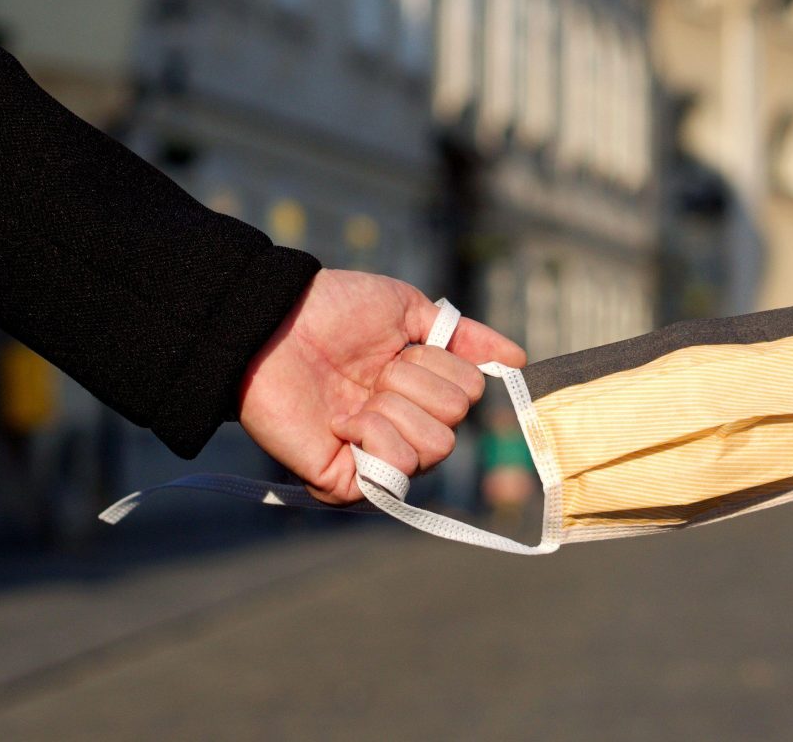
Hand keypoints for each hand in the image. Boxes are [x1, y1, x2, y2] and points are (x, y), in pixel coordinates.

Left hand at [238, 269, 525, 503]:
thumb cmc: (335, 310)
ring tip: (352, 397)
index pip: (469, 393)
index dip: (437, 365)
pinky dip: (372, 436)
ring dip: (392, 410)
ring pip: (432, 448)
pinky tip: (340, 422)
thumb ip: (465, 337)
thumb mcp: (409, 310)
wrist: (273, 323)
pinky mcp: (347, 482)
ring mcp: (376, 457)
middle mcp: (403, 427)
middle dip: (414, 384)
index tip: (397, 348)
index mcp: (419, 391)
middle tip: (371, 372)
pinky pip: (395, 471)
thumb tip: (518, 360)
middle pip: (455, 423)